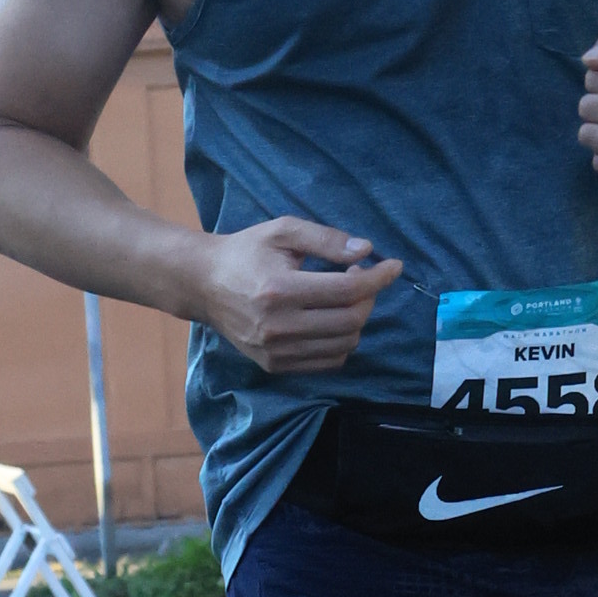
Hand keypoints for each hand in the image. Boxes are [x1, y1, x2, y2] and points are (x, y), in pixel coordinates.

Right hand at [200, 217, 401, 376]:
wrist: (203, 285)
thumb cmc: (246, 252)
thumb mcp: (283, 231)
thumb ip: (325, 238)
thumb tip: (366, 250)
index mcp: (279, 289)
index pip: (346, 291)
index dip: (378, 278)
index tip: (393, 266)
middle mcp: (278, 326)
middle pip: (350, 321)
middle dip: (368, 298)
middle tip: (360, 278)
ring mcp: (275, 351)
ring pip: (343, 345)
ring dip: (357, 320)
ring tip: (345, 298)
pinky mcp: (274, 365)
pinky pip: (327, 362)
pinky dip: (341, 342)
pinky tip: (332, 320)